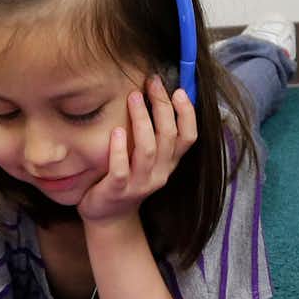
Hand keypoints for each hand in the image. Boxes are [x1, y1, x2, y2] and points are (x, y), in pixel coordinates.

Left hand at [77, 73, 196, 225]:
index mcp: (169, 163)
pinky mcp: (117, 190)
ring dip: (142, 120)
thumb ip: (155, 134)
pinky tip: (115, 130)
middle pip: (168, 136)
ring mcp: (140, 183)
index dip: (187, 113)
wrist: (109, 216)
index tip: (178, 90)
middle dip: (162, 106)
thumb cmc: (126, 177)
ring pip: (148, 149)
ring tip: (133, 97)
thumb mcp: (147, 158)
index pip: (189, 137)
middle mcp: (160, 173)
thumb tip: (158, 95)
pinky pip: (121, 169)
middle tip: (151, 82)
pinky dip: (119, 149)